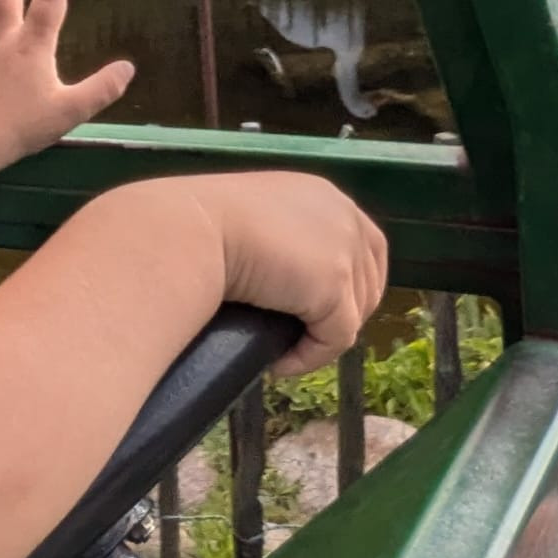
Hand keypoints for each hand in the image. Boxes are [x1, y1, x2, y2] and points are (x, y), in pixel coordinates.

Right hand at [164, 171, 389, 375]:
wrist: (189, 230)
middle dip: (340, 312)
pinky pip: (335, 341)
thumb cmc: (202, 220)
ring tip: (282, 345)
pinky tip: (278, 363)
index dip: (348, 283)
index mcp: (323, 195)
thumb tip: (289, 274)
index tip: (315, 307)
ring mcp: (344, 251)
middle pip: (369, 283)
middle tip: (298, 330)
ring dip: (320, 336)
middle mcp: (344, 216)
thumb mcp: (255, 217)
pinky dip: (308, 358)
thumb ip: (284, 234)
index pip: (365, 246)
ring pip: (354, 315)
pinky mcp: (335, 289)